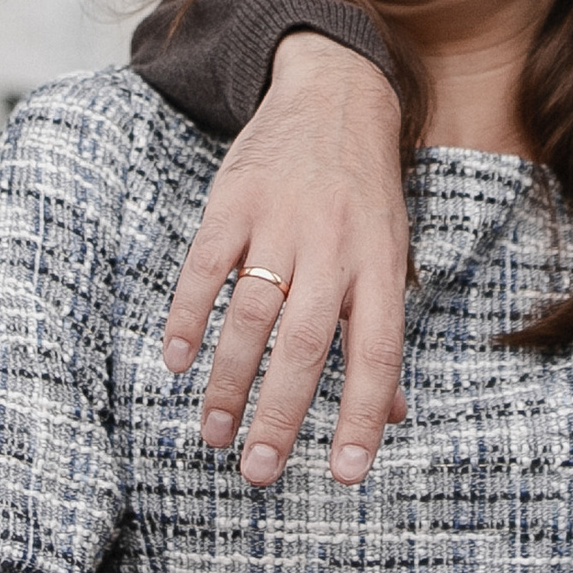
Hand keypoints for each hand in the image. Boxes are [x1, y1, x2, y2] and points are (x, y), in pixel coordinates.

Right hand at [161, 34, 410, 486]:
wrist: (335, 98)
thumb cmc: (366, 196)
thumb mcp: (392, 257)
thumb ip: (383, 332)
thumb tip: (394, 414)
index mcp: (380, 268)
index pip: (376, 354)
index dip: (361, 416)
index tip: (344, 474)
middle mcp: (334, 248)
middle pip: (305, 346)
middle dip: (280, 415)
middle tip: (259, 472)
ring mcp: (281, 223)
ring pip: (251, 316)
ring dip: (229, 382)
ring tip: (215, 435)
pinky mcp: (233, 202)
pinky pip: (205, 269)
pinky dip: (189, 319)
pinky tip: (179, 363)